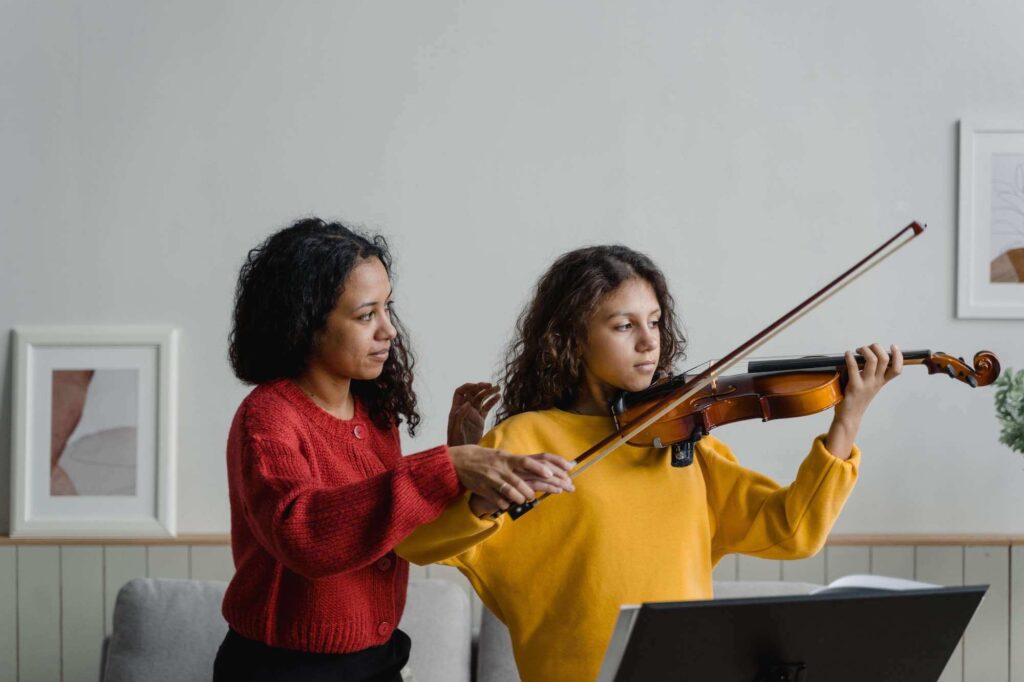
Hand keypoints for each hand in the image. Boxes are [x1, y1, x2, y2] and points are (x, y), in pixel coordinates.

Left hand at [447, 382, 500, 445]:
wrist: (462, 452)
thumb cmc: (455, 442)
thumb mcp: (456, 429)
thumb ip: (460, 416)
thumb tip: (467, 403)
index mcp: (456, 409)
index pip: (460, 392)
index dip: (468, 387)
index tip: (477, 386)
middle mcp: (464, 409)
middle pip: (472, 393)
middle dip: (481, 387)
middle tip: (490, 385)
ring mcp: (473, 414)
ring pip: (481, 399)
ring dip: (489, 392)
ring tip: (498, 388)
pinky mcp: (480, 420)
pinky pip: (486, 408)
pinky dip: (492, 401)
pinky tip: (498, 397)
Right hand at [448, 445, 574, 511]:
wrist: (460, 461)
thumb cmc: (486, 458)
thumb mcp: (502, 456)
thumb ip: (519, 463)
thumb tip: (544, 467)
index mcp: (507, 458)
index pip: (526, 461)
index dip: (539, 468)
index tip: (551, 474)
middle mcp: (500, 468)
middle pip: (519, 480)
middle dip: (531, 490)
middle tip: (539, 495)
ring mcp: (492, 479)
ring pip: (509, 492)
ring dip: (520, 498)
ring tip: (526, 499)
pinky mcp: (483, 489)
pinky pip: (497, 500)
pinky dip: (505, 503)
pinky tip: (509, 505)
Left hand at [826, 343, 902, 458]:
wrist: (850, 416)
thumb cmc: (857, 398)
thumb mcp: (870, 386)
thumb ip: (871, 372)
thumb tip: (866, 354)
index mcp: (881, 382)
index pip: (897, 369)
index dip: (899, 356)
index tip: (894, 347)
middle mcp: (876, 382)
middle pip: (884, 359)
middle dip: (877, 347)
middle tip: (867, 348)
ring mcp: (866, 384)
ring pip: (872, 360)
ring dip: (865, 350)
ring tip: (858, 350)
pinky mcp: (854, 386)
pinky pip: (854, 367)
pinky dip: (850, 357)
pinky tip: (847, 354)